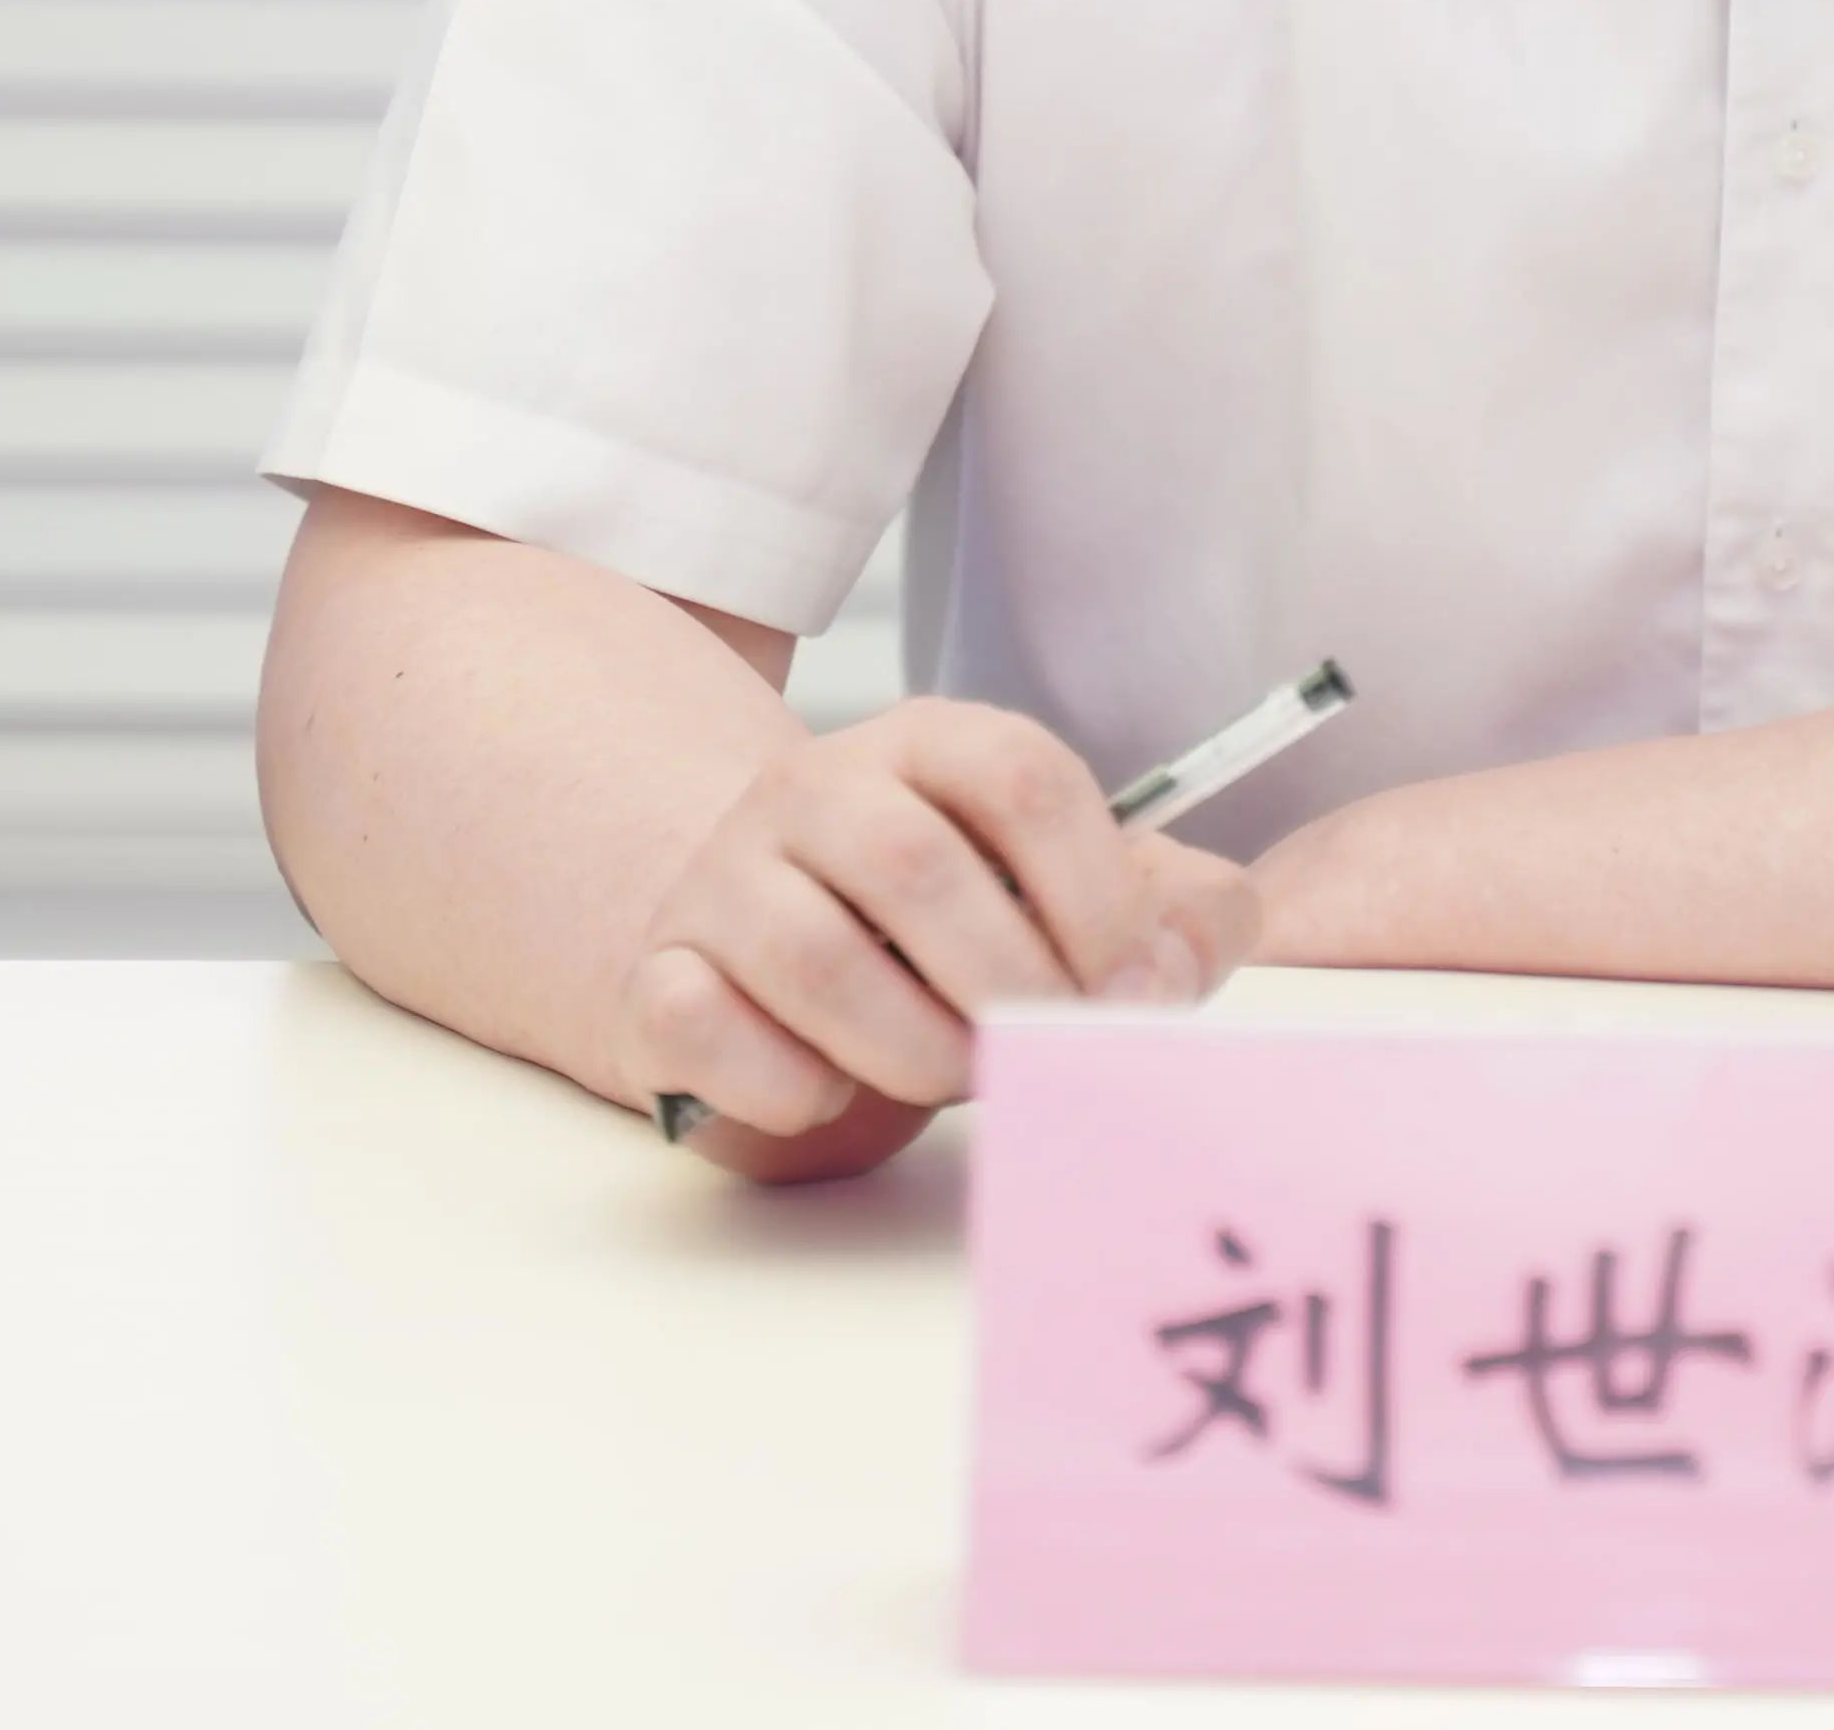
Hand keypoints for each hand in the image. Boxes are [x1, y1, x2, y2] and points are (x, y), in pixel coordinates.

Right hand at [630, 696, 1256, 1177]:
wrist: (772, 980)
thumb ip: (1174, 918)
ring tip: (949, 1074)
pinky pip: (707, 1025)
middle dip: (1005, 983)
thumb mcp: (1071, 905)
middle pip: (915, 863)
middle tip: (1040, 1049)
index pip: (1023, 775)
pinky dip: (786, 1085)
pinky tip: (828, 1089)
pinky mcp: (658, 979)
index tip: (1123, 986)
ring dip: (912, 1048)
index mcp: (930, 744)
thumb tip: (1167, 972)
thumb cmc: (946, 943)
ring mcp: (723, 879)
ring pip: (815, 957)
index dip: (1094, 894)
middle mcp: (814, 788)